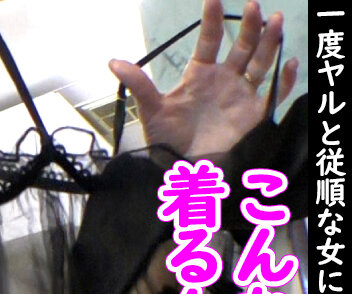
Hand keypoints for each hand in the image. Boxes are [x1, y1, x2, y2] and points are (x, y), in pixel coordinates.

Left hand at [108, 0, 297, 156]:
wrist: (182, 170)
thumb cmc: (166, 140)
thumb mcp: (151, 110)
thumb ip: (139, 84)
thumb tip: (112, 62)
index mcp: (200, 75)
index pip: (208, 42)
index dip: (211, 21)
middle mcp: (224, 81)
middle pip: (241, 47)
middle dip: (249, 26)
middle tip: (253, 6)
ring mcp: (241, 95)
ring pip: (260, 63)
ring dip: (269, 42)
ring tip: (274, 20)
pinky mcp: (255, 114)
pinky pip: (275, 92)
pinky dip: (285, 79)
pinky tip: (288, 62)